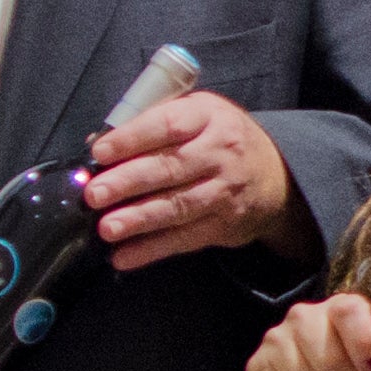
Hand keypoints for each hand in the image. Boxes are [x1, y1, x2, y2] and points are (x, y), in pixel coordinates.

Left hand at [87, 90, 309, 271]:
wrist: (276, 174)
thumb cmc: (219, 138)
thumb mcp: (196, 114)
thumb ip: (152, 123)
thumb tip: (97, 144)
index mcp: (208, 116)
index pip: (168, 125)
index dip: (133, 138)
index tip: (100, 152)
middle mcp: (221, 152)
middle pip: (170, 167)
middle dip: (129, 182)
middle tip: (95, 194)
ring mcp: (225, 190)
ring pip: (178, 206)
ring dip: (139, 220)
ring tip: (107, 228)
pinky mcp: (224, 224)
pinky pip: (184, 239)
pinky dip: (152, 249)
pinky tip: (124, 256)